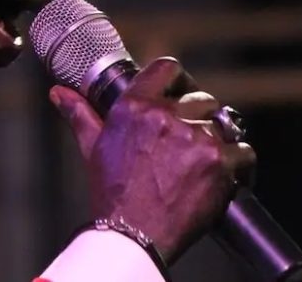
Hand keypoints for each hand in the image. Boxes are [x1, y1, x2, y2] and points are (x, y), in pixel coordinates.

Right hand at [50, 56, 255, 262]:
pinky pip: (243, 152)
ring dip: (219, 142)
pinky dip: (239, 165)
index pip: (168, 68)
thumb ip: (79, 113)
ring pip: (224, 125)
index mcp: (136, 106)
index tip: (182, 94)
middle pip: (201, 99)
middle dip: (200, 118)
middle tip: (193, 141)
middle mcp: (166, 115)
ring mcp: (195, 137)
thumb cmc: (112, 191)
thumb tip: (58, 93)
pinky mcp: (218, 162)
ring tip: (207, 163)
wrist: (131, 233)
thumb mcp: (92, 146)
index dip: (179, 80)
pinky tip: (226, 177)